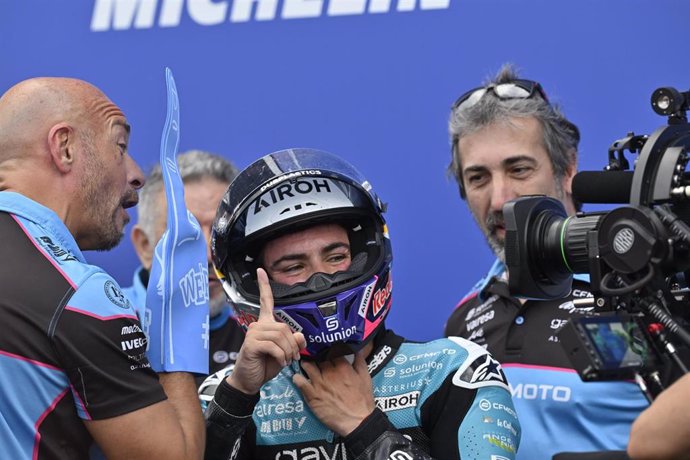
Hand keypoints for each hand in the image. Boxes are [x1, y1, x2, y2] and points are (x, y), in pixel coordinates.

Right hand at [227, 268, 305, 394]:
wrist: (249, 381)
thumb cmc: (265, 365)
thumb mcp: (284, 353)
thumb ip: (293, 342)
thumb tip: (300, 335)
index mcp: (265, 324)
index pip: (265, 301)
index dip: (264, 286)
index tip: (260, 270)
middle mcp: (258, 325)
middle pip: (284, 327)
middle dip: (293, 345)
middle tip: (292, 357)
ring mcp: (253, 334)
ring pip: (281, 337)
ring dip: (288, 352)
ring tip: (285, 361)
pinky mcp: (251, 344)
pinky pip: (274, 346)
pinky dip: (281, 356)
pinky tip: (279, 362)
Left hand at [293, 350, 374, 435]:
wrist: (357, 420)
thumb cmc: (362, 400)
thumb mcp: (366, 377)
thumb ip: (360, 361)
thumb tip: (357, 349)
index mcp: (343, 367)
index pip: (331, 351)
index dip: (328, 350)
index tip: (325, 350)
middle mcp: (330, 372)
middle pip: (318, 358)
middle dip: (316, 356)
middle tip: (314, 356)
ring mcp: (320, 383)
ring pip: (307, 366)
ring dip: (305, 364)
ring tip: (305, 365)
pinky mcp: (313, 395)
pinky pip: (300, 382)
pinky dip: (297, 378)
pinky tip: (297, 378)